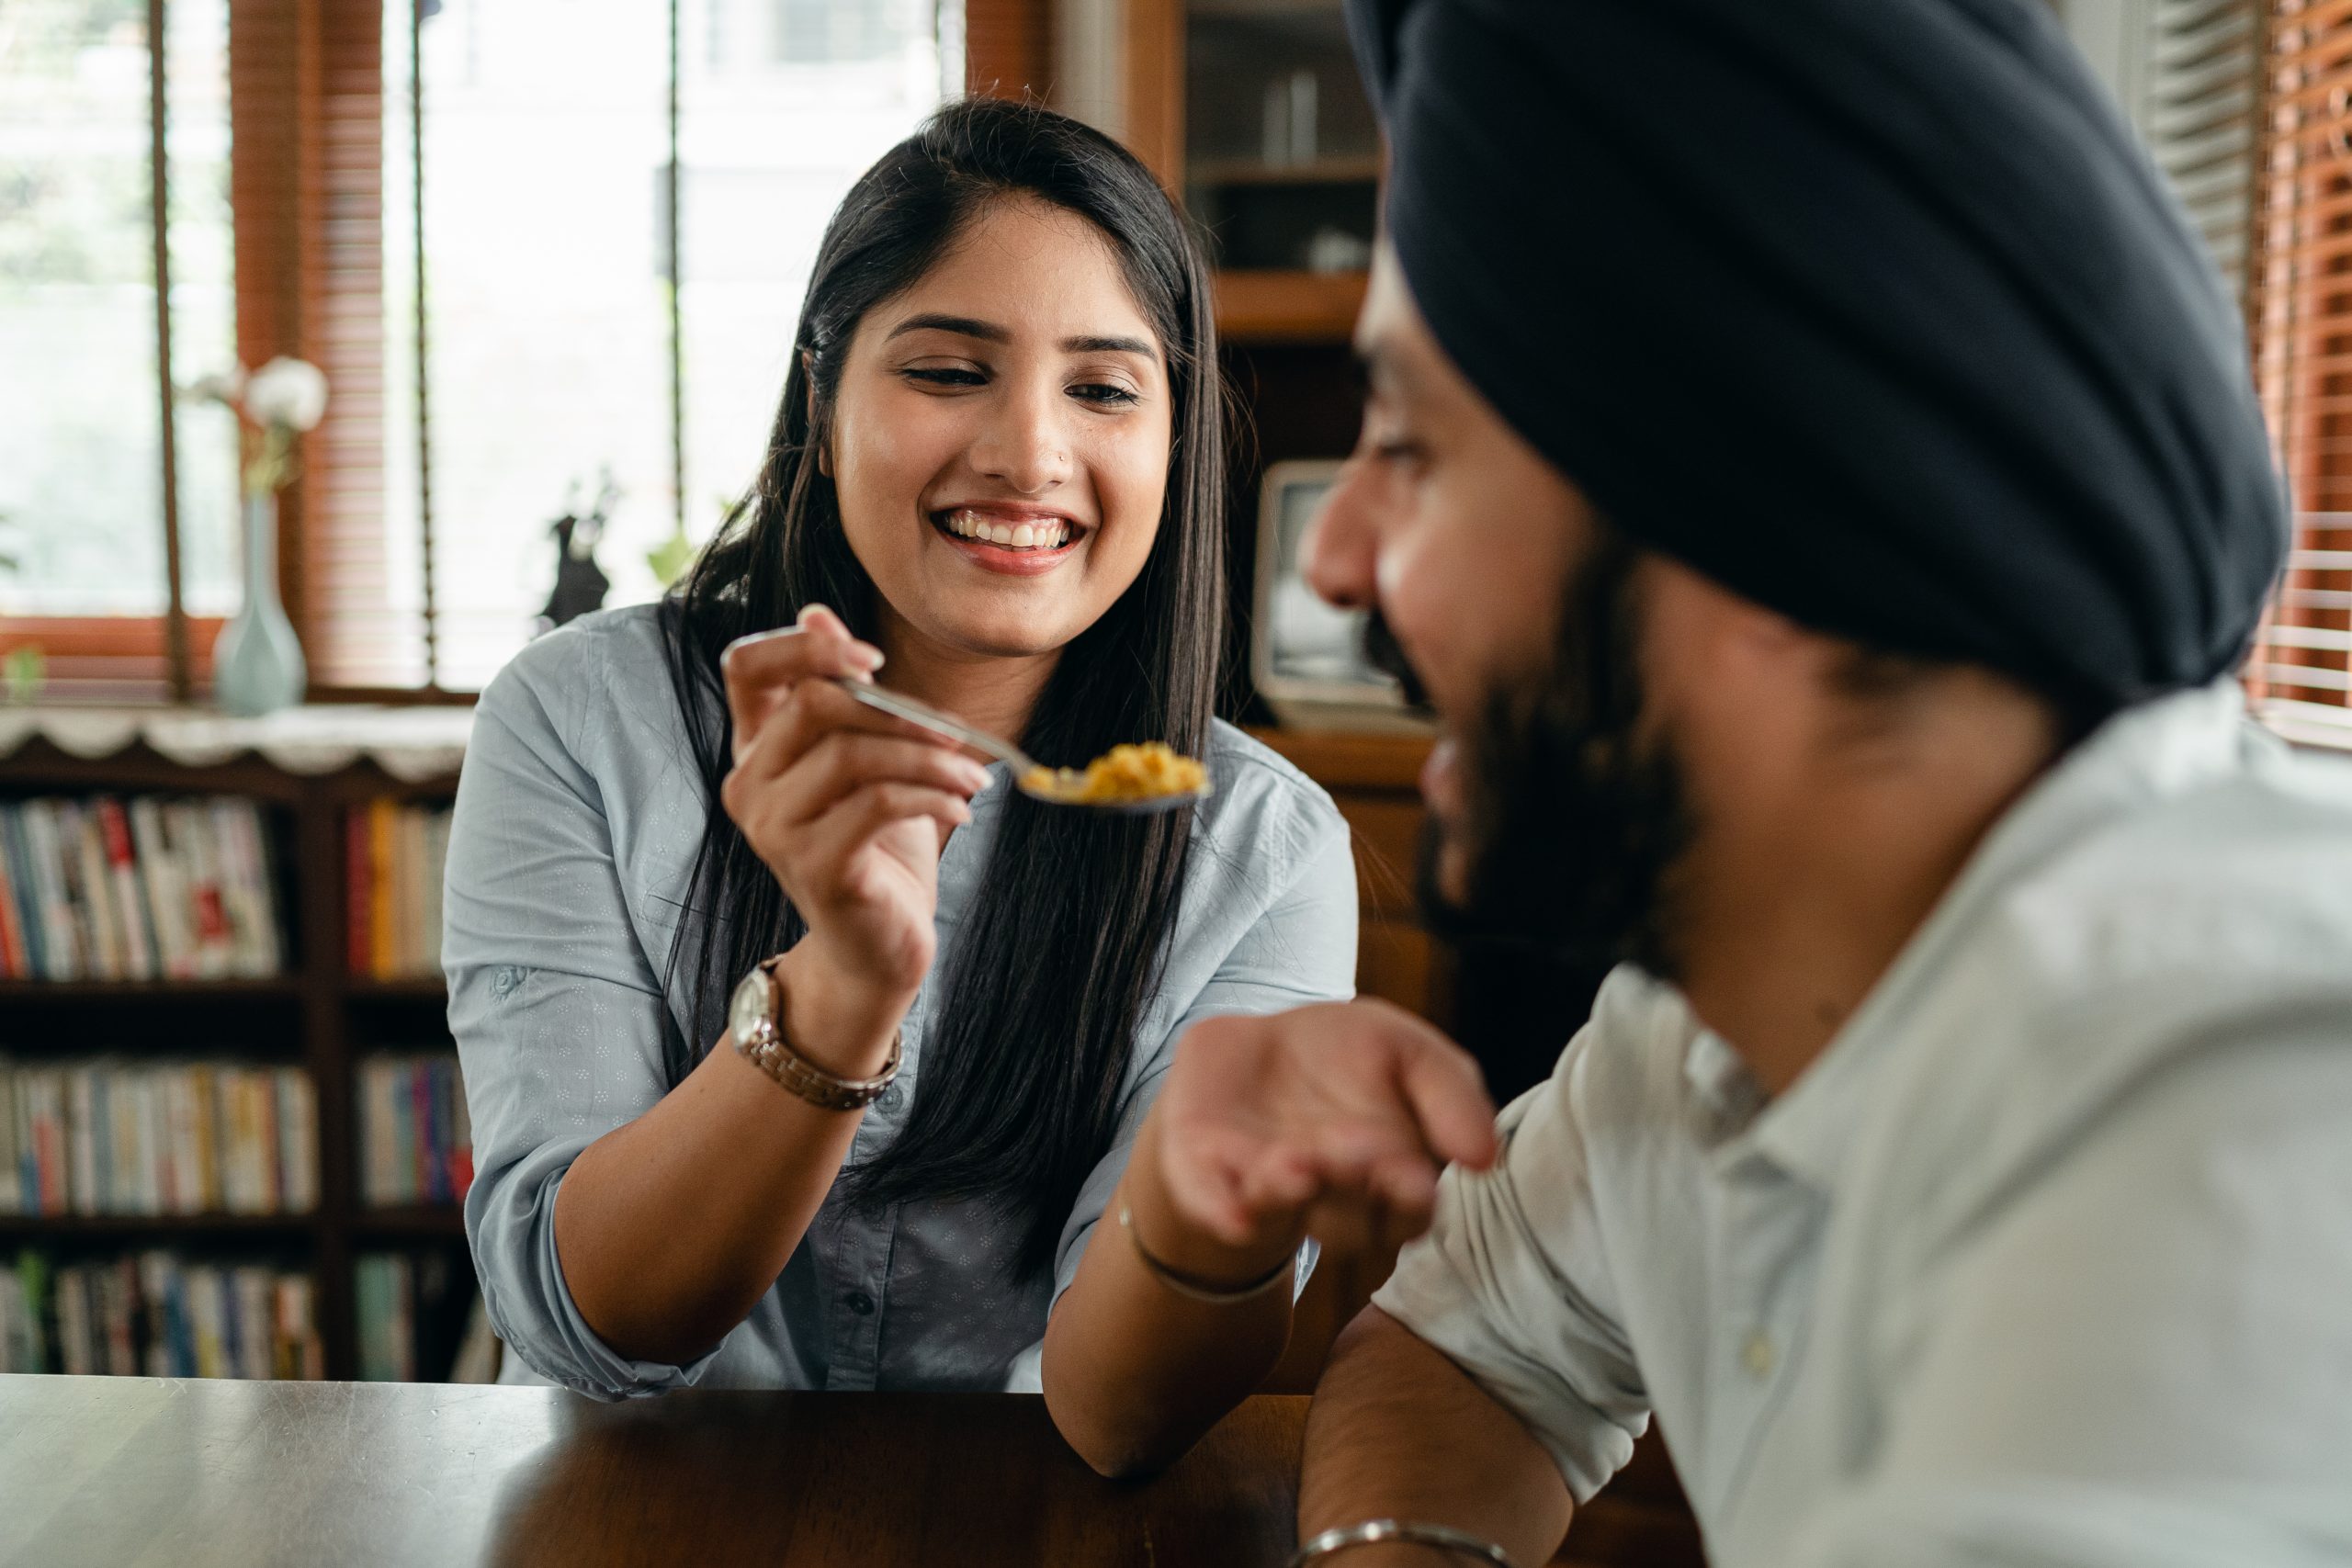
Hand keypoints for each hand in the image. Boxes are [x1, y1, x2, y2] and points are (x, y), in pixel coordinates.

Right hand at [720, 605, 990, 1027]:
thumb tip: (820, 614)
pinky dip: (933, 794)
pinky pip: (878, 803)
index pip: (744, 666)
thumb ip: (845, 696)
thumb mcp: (867, 761)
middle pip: (813, 702)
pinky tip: (962, 807)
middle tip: (956, 734)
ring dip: (931, 756)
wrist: (877, 947)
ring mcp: (774, 829)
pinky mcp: (814, 866)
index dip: (802, 644)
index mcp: (756, 748)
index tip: (873, 658)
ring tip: (973, 776)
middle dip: (899, 709)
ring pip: (853, 753)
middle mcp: (750, 785)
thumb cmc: (876, 848)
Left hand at [1150, 1001, 1498, 1262]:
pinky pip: (1212, 1202)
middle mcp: (1328, 1199)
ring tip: (1295, 1164)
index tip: (1412, 1174)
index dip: (1408, 1197)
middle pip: (1347, 1218)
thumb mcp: (1408, 1051)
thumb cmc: (1346, 1058)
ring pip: (1280, 1210)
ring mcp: (1263, 1191)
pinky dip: (1222, 1209)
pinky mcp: (1205, 1177)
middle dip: (1349, 1186)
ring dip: (1287, 1194)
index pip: (1408, 1208)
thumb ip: (1450, 1092)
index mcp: (1387, 1179)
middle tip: (1354, 1153)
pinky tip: (1234, 1214)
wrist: (1253, 1051)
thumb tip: (1486, 1156)